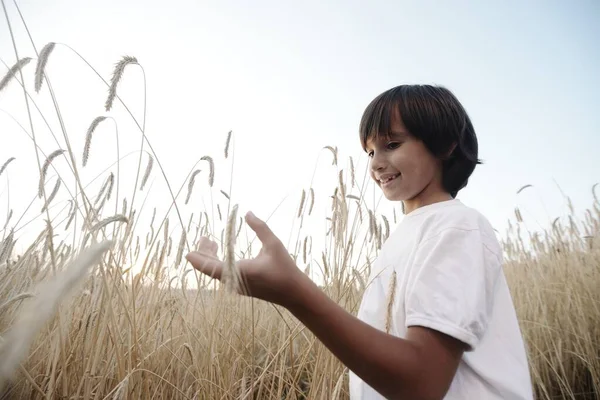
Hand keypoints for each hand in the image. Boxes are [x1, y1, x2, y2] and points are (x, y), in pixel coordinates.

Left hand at [185, 211, 310, 307]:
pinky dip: (219, 263)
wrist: (293, 293)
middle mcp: (234, 281)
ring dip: (212, 257)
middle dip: (204, 253)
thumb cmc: (285, 268)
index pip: (211, 267)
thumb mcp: (274, 244)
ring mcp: (237, 286)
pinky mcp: (241, 288)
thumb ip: (260, 228)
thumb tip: (248, 213)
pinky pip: (224, 274)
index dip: (198, 260)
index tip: (187, 253)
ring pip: (217, 271)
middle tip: (202, 237)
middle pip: (211, 268)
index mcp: (239, 272)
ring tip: (210, 242)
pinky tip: (222, 254)